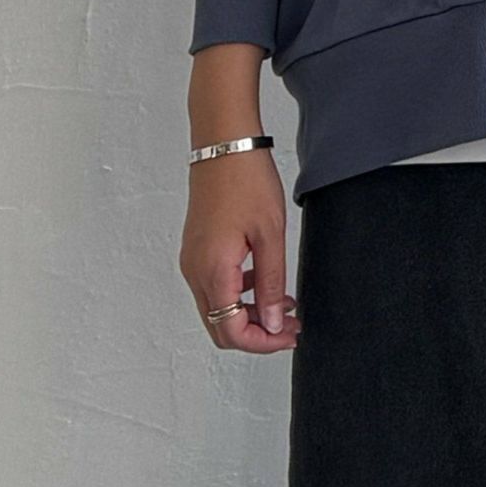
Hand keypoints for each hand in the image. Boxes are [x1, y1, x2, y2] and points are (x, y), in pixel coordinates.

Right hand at [179, 146, 301, 352]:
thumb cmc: (246, 180)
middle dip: (257, 333)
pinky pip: (215, 286)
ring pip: (217, 308)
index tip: (291, 334)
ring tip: (287, 305)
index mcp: (213, 271)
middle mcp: (195, 271)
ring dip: (250, 314)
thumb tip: (274, 323)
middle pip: (220, 326)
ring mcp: (193, 260)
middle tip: (292, 325)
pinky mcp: (197, 249)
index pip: (231, 332)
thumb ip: (272, 283)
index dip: (263, 342)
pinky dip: (240, 294)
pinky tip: (268, 282)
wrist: (224, 144)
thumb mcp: (271, 234)